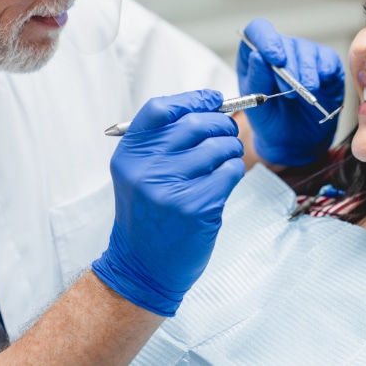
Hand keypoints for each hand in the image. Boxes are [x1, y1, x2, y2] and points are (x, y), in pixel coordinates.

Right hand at [92, 90, 245, 315]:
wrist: (142, 267)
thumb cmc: (149, 216)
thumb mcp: (140, 173)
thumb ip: (166, 141)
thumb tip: (211, 107)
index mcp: (130, 155)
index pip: (161, 109)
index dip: (192, 99)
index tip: (213, 99)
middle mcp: (146, 168)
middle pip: (196, 124)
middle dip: (221, 124)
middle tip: (226, 134)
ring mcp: (170, 188)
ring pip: (218, 147)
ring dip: (230, 150)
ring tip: (224, 162)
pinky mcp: (196, 207)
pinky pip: (230, 172)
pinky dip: (234, 171)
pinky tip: (224, 182)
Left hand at [237, 18, 344, 166]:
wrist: (293, 140)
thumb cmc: (271, 120)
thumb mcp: (255, 104)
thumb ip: (256, 79)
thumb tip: (257, 55)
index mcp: (257, 55)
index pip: (259, 31)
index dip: (267, 40)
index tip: (276, 60)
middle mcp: (281, 50)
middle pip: (286, 42)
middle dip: (289, 68)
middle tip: (289, 92)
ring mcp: (305, 56)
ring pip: (308, 51)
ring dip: (306, 73)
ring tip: (304, 93)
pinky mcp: (326, 66)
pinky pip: (328, 60)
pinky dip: (324, 71)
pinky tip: (319, 85)